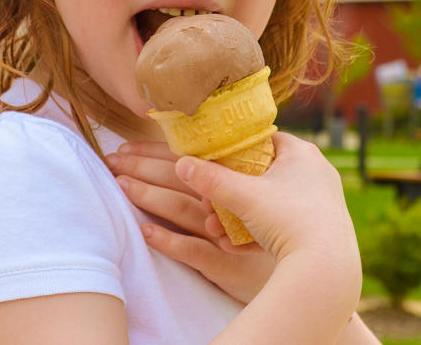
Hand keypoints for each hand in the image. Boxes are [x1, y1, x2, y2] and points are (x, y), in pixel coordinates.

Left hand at [105, 141, 274, 303]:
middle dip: (144, 167)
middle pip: (182, 179)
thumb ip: (224, 182)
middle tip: (113, 160)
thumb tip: (184, 164)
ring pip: (184, 209)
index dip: (157, 151)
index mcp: (238, 181)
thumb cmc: (273, 235)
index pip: (191, 159)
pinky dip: (168, 240)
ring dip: (149, 196)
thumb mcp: (253, 202)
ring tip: (121, 186)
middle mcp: (232, 203)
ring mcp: (229, 233)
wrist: (307, 273)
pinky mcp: (227, 263)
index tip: (127, 146)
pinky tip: (144, 232)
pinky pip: (193, 250)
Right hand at [175, 132, 362, 343]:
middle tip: (210, 205)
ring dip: (240, 216)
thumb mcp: (244, 197)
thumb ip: (211, 179)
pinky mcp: (321, 228)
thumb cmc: (288, 220)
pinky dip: (260, 233)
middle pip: (263, 174)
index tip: (214, 164)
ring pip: (271, 203)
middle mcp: (317, 172)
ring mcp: (321, 202)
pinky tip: (235, 247)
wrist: (325, 268)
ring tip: (217, 231)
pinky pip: (284, 225)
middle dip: (232, 192)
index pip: (264, 140)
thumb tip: (182, 163)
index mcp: (303, 153)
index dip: (236, 150)